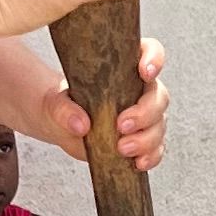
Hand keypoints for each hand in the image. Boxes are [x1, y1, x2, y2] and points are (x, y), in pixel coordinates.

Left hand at [36, 41, 169, 171]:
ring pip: (159, 125)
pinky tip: (137, 163)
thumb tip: (80, 124)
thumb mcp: (56, 103)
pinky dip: (151, 157)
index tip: (145, 73)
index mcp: (125, 67)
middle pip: (159, 97)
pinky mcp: (142, 140)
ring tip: (121, 148)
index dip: (154, 59)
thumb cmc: (63, 104)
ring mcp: (144, 117)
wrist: (62, 127)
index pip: (150, 52)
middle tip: (121, 125)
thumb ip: (65, 110)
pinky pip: (156, 149)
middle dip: (145, 113)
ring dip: (146, 139)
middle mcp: (140, 90)